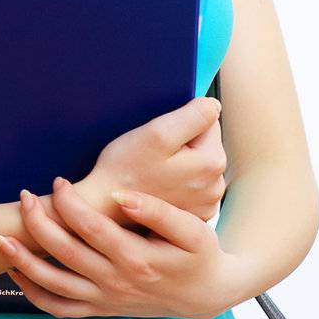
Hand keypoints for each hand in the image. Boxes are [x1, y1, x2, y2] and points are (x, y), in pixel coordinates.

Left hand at [0, 178, 247, 318]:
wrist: (206, 294)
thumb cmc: (199, 254)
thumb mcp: (192, 230)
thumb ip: (158, 211)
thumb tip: (121, 195)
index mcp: (138, 259)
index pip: (92, 228)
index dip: (69, 203)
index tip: (57, 181)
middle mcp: (117, 282)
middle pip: (66, 253)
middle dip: (38, 224)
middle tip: (24, 197)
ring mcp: (106, 299)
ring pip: (56, 285)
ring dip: (25, 263)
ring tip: (1, 239)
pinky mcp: (100, 309)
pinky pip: (60, 308)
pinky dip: (34, 294)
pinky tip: (17, 272)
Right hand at [76, 97, 226, 223]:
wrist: (103, 208)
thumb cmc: (124, 169)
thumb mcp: (156, 133)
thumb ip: (193, 116)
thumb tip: (213, 106)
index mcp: (212, 163)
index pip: (208, 121)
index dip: (181, 121)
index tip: (160, 137)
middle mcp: (215, 186)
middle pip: (205, 144)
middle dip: (182, 141)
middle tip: (153, 153)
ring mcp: (206, 203)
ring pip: (197, 163)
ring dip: (179, 160)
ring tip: (153, 169)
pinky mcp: (193, 213)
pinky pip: (191, 184)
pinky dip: (176, 180)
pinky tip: (157, 184)